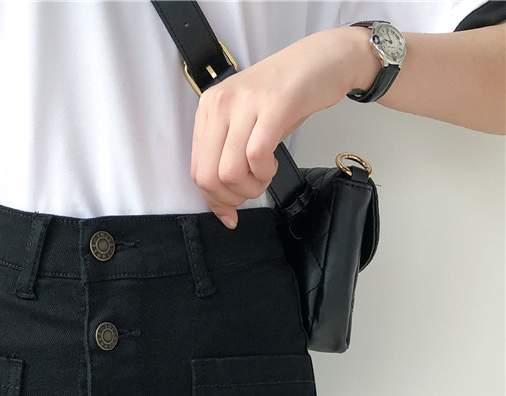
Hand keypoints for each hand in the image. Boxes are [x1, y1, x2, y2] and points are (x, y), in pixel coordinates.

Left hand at [191, 27, 362, 226]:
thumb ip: (228, 159)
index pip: (197, 171)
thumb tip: (222, 209)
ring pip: (230, 172)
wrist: (323, 59)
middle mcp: (220, 104)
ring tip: (265, 175)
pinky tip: (273, 164)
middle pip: (209, 177)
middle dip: (232, 198)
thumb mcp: (245, 125)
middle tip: (253, 190)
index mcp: (208, 110)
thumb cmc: (285, 96)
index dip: (214, 200)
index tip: (231, 211)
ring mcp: (245, 103)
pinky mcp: (274, 104)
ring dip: (251, 187)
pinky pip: (256, 156)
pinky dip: (265, 172)